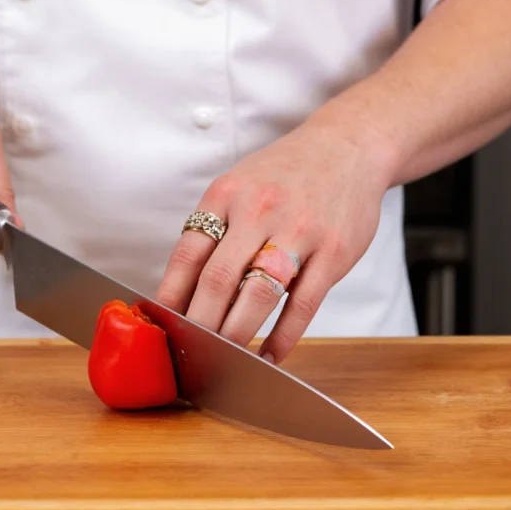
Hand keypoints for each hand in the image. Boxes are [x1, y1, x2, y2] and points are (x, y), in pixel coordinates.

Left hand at [156, 122, 396, 363]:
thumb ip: (212, 232)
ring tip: (223, 362)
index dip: (170, 297)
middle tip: (188, 355)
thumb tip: (178, 293)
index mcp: (227, 195)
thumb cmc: (285, 176)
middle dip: (199, 325)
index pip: (188, 255)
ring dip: (236, 335)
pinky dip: (283, 337)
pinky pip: (304, 304)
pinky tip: (268, 356)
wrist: (349, 147)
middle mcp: (260, 210)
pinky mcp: (335, 251)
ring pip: (260, 294)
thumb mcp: (239, 187)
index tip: (161, 328)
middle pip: (219, 279)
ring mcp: (300, 231)